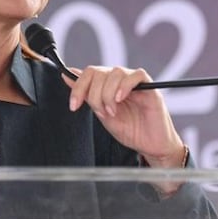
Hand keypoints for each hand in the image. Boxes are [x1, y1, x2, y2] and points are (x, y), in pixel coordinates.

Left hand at [64, 65, 184, 167]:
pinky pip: (137, 75)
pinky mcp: (151, 88)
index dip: (78, 87)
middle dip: (94, 95)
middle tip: (101, 112)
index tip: (74, 105)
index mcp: (108, 85)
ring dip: (108, 94)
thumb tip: (66, 75)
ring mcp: (136, 83)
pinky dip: (125, 86)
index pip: (90, 73)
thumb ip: (86, 95)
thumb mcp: (101, 114)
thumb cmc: (130, 131)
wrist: (151, 146)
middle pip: (99, 72)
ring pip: (115, 72)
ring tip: (112, 111)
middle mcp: (121, 81)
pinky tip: (120, 99)